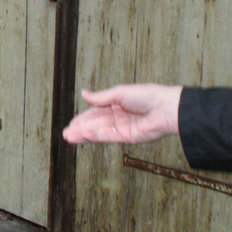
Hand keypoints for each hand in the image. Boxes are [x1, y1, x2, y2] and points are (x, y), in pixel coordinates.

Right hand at [62, 84, 182, 143]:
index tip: (71, 124)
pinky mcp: (127, 137)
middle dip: (80, 129)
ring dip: (84, 135)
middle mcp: (117, 117)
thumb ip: (100, 97)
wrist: (165, 108)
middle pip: (95, 124)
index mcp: (115, 104)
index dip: (82, 118)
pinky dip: (96, 136)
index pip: (95, 112)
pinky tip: (85, 135)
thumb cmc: (146, 95)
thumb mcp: (119, 93)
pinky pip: (108, 137)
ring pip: (99, 132)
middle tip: (66, 134)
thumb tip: (83, 94)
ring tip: (69, 137)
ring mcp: (122, 128)